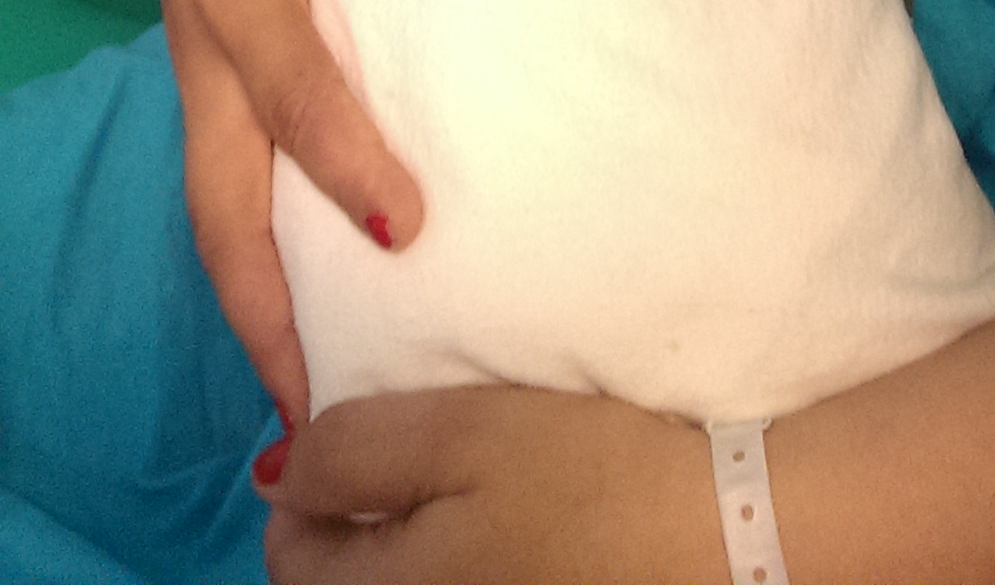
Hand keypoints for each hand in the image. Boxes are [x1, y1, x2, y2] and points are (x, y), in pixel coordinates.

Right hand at [128, 0, 449, 423]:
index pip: (285, 84)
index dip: (337, 154)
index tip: (402, 229)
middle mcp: (214, 50)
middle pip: (225, 201)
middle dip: (269, 305)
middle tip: (326, 404)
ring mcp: (220, 78)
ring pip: (230, 211)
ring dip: (270, 304)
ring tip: (332, 400)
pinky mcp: (241, 86)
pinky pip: (252, 186)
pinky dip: (281, 257)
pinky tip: (343, 309)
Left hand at [256, 385, 726, 584]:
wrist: (718, 536)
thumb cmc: (586, 475)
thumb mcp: (461, 430)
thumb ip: (352, 449)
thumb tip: (276, 474)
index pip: (288, 557)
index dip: (313, 488)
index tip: (368, 442)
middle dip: (357, 528)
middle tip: (418, 467)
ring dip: (410, 550)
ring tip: (467, 500)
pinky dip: (463, 564)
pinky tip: (514, 534)